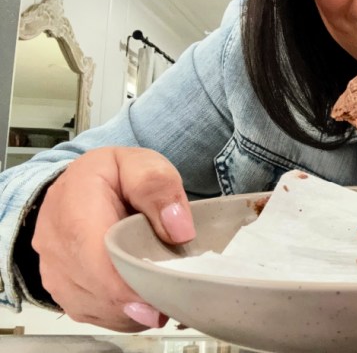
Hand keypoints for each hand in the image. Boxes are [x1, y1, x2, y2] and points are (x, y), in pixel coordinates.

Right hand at [32, 147, 195, 330]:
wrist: (78, 184)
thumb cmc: (113, 175)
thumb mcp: (141, 163)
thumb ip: (159, 187)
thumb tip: (179, 230)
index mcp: (75, 206)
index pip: (96, 258)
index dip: (127, 286)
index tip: (159, 300)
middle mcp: (56, 242)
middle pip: (97, 289)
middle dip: (138, 301)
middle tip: (172, 301)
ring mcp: (55, 268)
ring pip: (94, 307)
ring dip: (130, 311)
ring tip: (161, 299)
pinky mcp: (61, 286)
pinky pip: (89, 312)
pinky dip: (119, 314)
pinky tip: (142, 303)